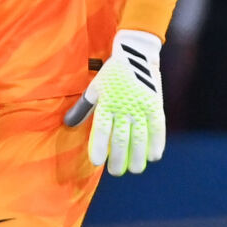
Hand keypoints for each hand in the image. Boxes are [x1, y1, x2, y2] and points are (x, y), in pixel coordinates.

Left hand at [65, 29, 165, 175]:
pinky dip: (157, 144)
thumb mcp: (95, 87)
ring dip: (138, 157)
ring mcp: (141, 107)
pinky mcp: (156, 106)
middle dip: (118, 159)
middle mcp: (124, 106)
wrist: (137, 54)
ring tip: (135, 170)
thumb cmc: (112, 73)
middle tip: (115, 172)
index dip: (98, 146)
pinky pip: (158, 128)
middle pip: (120, 138)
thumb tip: (68, 123)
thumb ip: (83, 107)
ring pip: (140, 137)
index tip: (97, 162)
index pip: (101, 129)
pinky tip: (153, 157)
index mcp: (106, 102)